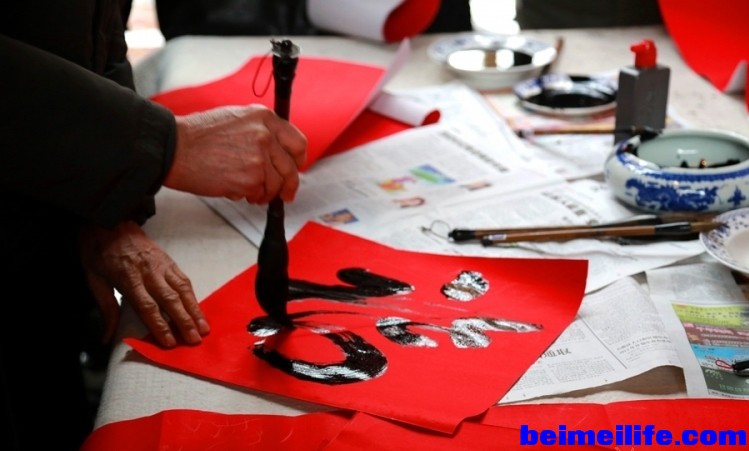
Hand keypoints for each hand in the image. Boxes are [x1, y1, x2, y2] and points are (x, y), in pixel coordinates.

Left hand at [79, 221, 209, 347]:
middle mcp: (149, 272)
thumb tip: (105, 337)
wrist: (110, 218)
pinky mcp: (169, 260)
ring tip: (204, 327)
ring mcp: (162, 265)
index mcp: (128, 278)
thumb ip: (105, 308)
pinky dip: (193, 295)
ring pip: (183, 289)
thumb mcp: (93, 278)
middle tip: (195, 340)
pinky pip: (184, 279)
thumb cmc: (98, 249)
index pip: (147, 306)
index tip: (169, 342)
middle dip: (184, 322)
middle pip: (170, 300)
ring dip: (194, 310)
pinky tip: (198, 308)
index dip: (159, 326)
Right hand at [165, 104, 306, 203]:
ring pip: (275, 185)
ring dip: (264, 192)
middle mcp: (265, 135)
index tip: (295, 168)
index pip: (298, 142)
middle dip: (288, 185)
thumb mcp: (236, 119)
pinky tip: (232, 187)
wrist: (174, 147)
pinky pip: (258, 194)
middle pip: (291, 168)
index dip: (297, 160)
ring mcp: (259, 158)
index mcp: (264, 117)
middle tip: (284, 194)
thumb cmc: (198, 136)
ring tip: (246, 189)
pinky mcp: (250, 179)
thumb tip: (278, 153)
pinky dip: (248, 196)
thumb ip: (261, 132)